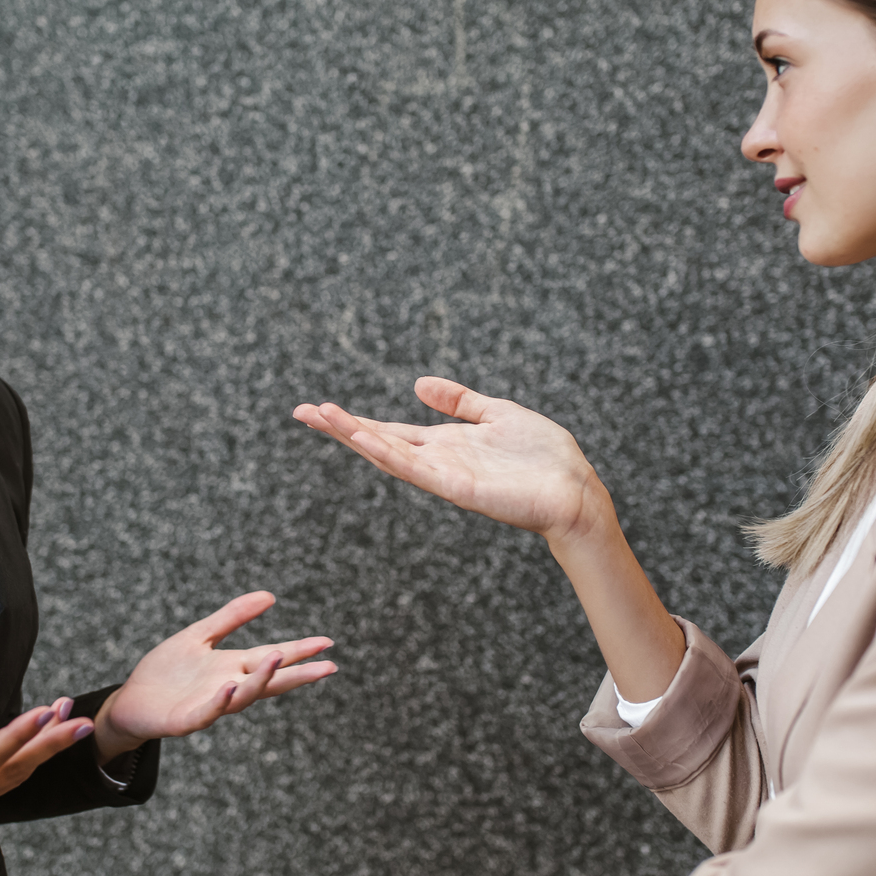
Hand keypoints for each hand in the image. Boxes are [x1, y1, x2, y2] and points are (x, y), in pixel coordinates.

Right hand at [0, 697, 91, 862]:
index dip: (15, 737)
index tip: (45, 715)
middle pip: (10, 770)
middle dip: (48, 744)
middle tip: (79, 719)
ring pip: (11, 776)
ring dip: (43, 749)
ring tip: (69, 720)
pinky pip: (2, 780)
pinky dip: (27, 759)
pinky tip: (41, 741)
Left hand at [93, 591, 335, 762]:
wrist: (130, 701)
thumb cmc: (166, 671)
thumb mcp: (200, 635)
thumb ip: (232, 617)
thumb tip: (270, 595)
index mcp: (232, 666)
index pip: (272, 657)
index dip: (299, 651)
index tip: (327, 643)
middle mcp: (227, 686)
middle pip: (269, 681)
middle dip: (298, 674)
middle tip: (328, 667)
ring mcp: (209, 704)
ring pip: (242, 696)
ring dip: (261, 679)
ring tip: (278, 657)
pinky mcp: (185, 719)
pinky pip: (206, 712)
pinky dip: (220, 702)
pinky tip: (230, 687)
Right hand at [294, 377, 612, 544]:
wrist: (575, 491)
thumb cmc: (545, 458)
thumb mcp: (498, 414)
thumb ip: (459, 401)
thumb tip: (417, 384)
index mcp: (445, 446)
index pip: (390, 431)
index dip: (354, 420)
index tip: (319, 408)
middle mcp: (437, 462)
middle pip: (378, 442)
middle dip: (339, 427)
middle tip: (300, 411)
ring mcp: (444, 476)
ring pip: (388, 454)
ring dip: (354, 435)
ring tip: (321, 416)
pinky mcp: (457, 488)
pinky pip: (415, 468)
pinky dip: (387, 452)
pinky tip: (363, 437)